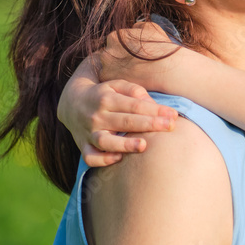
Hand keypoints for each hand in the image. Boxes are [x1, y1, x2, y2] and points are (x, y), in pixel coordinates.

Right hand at [58, 58, 176, 166]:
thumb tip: (151, 103)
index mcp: (106, 99)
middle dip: (149, 124)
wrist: (71, 103)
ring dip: (124, 144)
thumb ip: (134, 90)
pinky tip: (118, 158)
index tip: (173, 115)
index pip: (135, 105)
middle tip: (170, 126)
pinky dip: (102, 159)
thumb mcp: (116, 85)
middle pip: (125, 121)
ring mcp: (88, 133)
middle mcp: (97, 116)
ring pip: (105, 141)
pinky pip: (90, 157)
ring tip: (143, 145)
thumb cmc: (104, 94)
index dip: (155, 110)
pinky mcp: (83, 146)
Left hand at [98, 21, 178, 85]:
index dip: (125, 49)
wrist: (167, 69)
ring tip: (134, 73)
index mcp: (114, 37)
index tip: (134, 55)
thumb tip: (133, 27)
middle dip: (119, 59)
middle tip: (134, 64)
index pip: (115, 43)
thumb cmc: (161, 48)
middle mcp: (106, 50)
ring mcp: (105, 66)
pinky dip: (119, 80)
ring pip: (109, 67)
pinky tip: (132, 79)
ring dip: (117, 70)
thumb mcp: (152, 28)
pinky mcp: (108, 79)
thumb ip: (138, 26)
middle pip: (110, 55)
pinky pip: (111, 79)